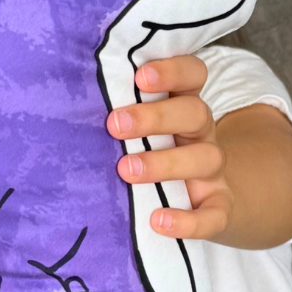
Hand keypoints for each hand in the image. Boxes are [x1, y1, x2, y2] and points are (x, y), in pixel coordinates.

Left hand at [106, 56, 291, 247]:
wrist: (206, 201)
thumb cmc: (157, 155)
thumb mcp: (146, 131)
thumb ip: (124, 116)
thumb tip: (72, 108)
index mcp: (184, 107)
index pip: (193, 75)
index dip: (173, 71)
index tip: (140, 77)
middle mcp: (202, 135)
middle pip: (195, 113)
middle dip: (156, 117)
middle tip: (114, 125)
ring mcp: (213, 173)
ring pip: (205, 159)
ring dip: (164, 163)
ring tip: (126, 170)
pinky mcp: (219, 208)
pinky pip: (212, 215)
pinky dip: (187, 220)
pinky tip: (158, 220)